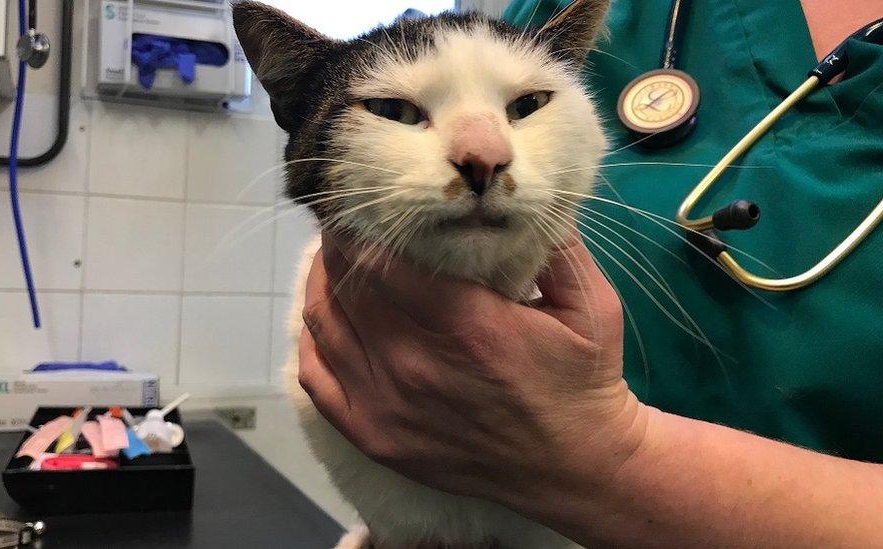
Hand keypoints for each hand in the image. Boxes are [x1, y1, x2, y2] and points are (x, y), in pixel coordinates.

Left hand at [298, 232, 649, 518]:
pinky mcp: (373, 436)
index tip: (364, 197)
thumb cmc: (583, 379)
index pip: (381, 256)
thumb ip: (555, 242)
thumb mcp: (591, 303)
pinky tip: (327, 313)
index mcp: (465, 325)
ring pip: (324, 322)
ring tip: (336, 257)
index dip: (363, 221)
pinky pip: (316, 376)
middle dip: (342, 243)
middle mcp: (414, 364)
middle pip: (348, 284)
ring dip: (323, 281)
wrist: (575, 467)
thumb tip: (510, 186)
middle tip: (348, 218)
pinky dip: (314, 336)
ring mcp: (386, 405)